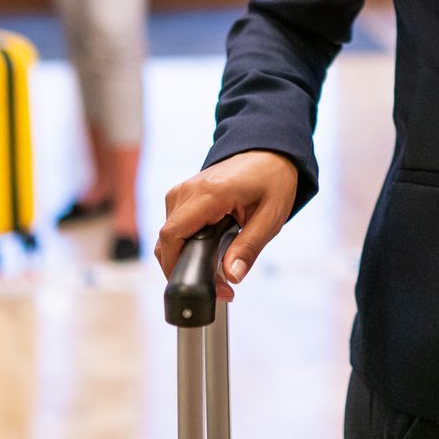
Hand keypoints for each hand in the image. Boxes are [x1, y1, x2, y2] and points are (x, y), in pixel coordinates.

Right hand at [157, 150, 299, 301]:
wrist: (269, 152)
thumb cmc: (272, 180)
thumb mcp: (270, 217)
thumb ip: (249, 248)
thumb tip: (232, 276)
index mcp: (209, 194)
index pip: (172, 235)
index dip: (177, 267)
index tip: (199, 285)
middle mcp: (188, 190)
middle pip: (166, 239)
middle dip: (183, 268)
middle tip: (217, 286)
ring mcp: (183, 190)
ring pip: (168, 234)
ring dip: (184, 257)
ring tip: (216, 272)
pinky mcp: (184, 194)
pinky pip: (174, 225)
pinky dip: (185, 244)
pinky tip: (209, 253)